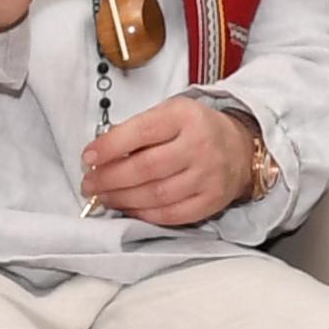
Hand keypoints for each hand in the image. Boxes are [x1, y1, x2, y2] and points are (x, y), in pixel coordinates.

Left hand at [80, 96, 259, 226]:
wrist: (240, 148)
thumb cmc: (195, 129)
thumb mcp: (169, 114)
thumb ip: (137, 130)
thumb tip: (100, 157)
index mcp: (185, 117)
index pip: (140, 132)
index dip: (109, 147)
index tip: (88, 158)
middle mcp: (199, 146)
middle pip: (145, 168)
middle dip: (109, 179)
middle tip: (90, 184)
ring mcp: (208, 176)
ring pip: (155, 195)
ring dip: (122, 199)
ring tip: (104, 197)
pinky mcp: (211, 201)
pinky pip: (170, 214)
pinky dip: (144, 214)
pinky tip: (129, 208)